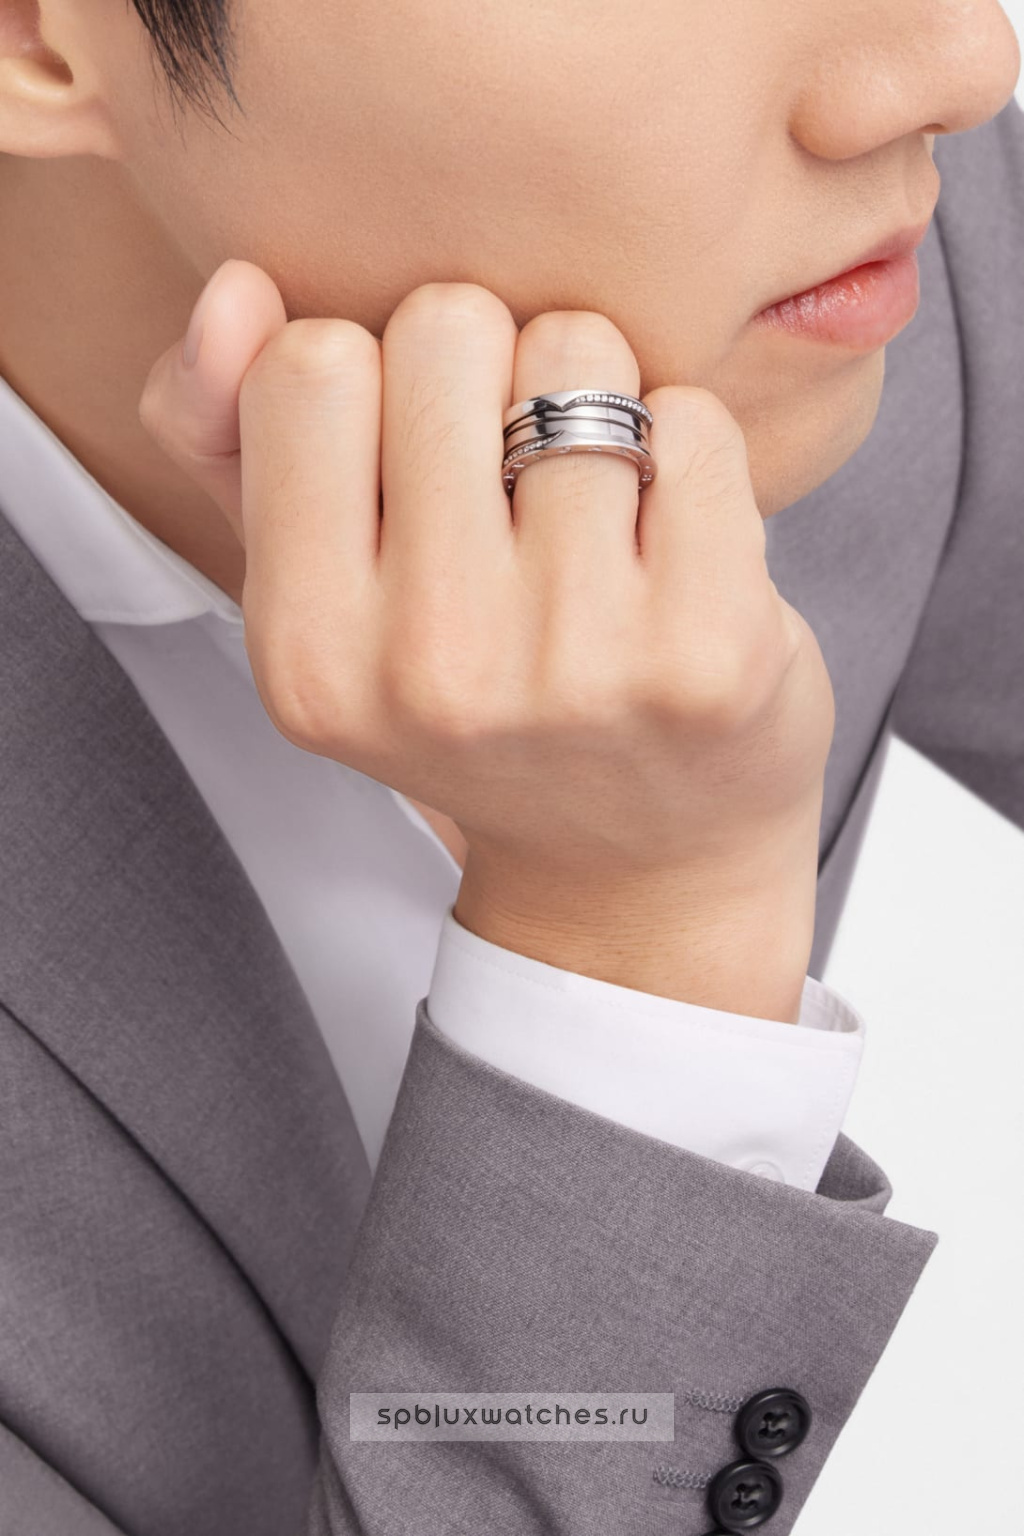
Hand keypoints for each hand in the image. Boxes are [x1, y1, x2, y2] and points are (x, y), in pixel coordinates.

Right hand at [139, 260, 833, 1019]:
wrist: (636, 861)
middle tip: (513, 490)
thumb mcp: (324, 597)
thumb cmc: (479, 701)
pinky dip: (687, 452)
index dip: (376, 386)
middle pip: (446, 327)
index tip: (415, 470)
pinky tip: (676, 547)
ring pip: (579, 352)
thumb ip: (232, 440)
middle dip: (487, 374)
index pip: (310, 363)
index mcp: (308, 655)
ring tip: (595, 521)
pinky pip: (692, 416)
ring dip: (595, 407)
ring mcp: (576, 664)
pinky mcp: (709, 651)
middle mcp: (432, 669)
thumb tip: (235, 291)